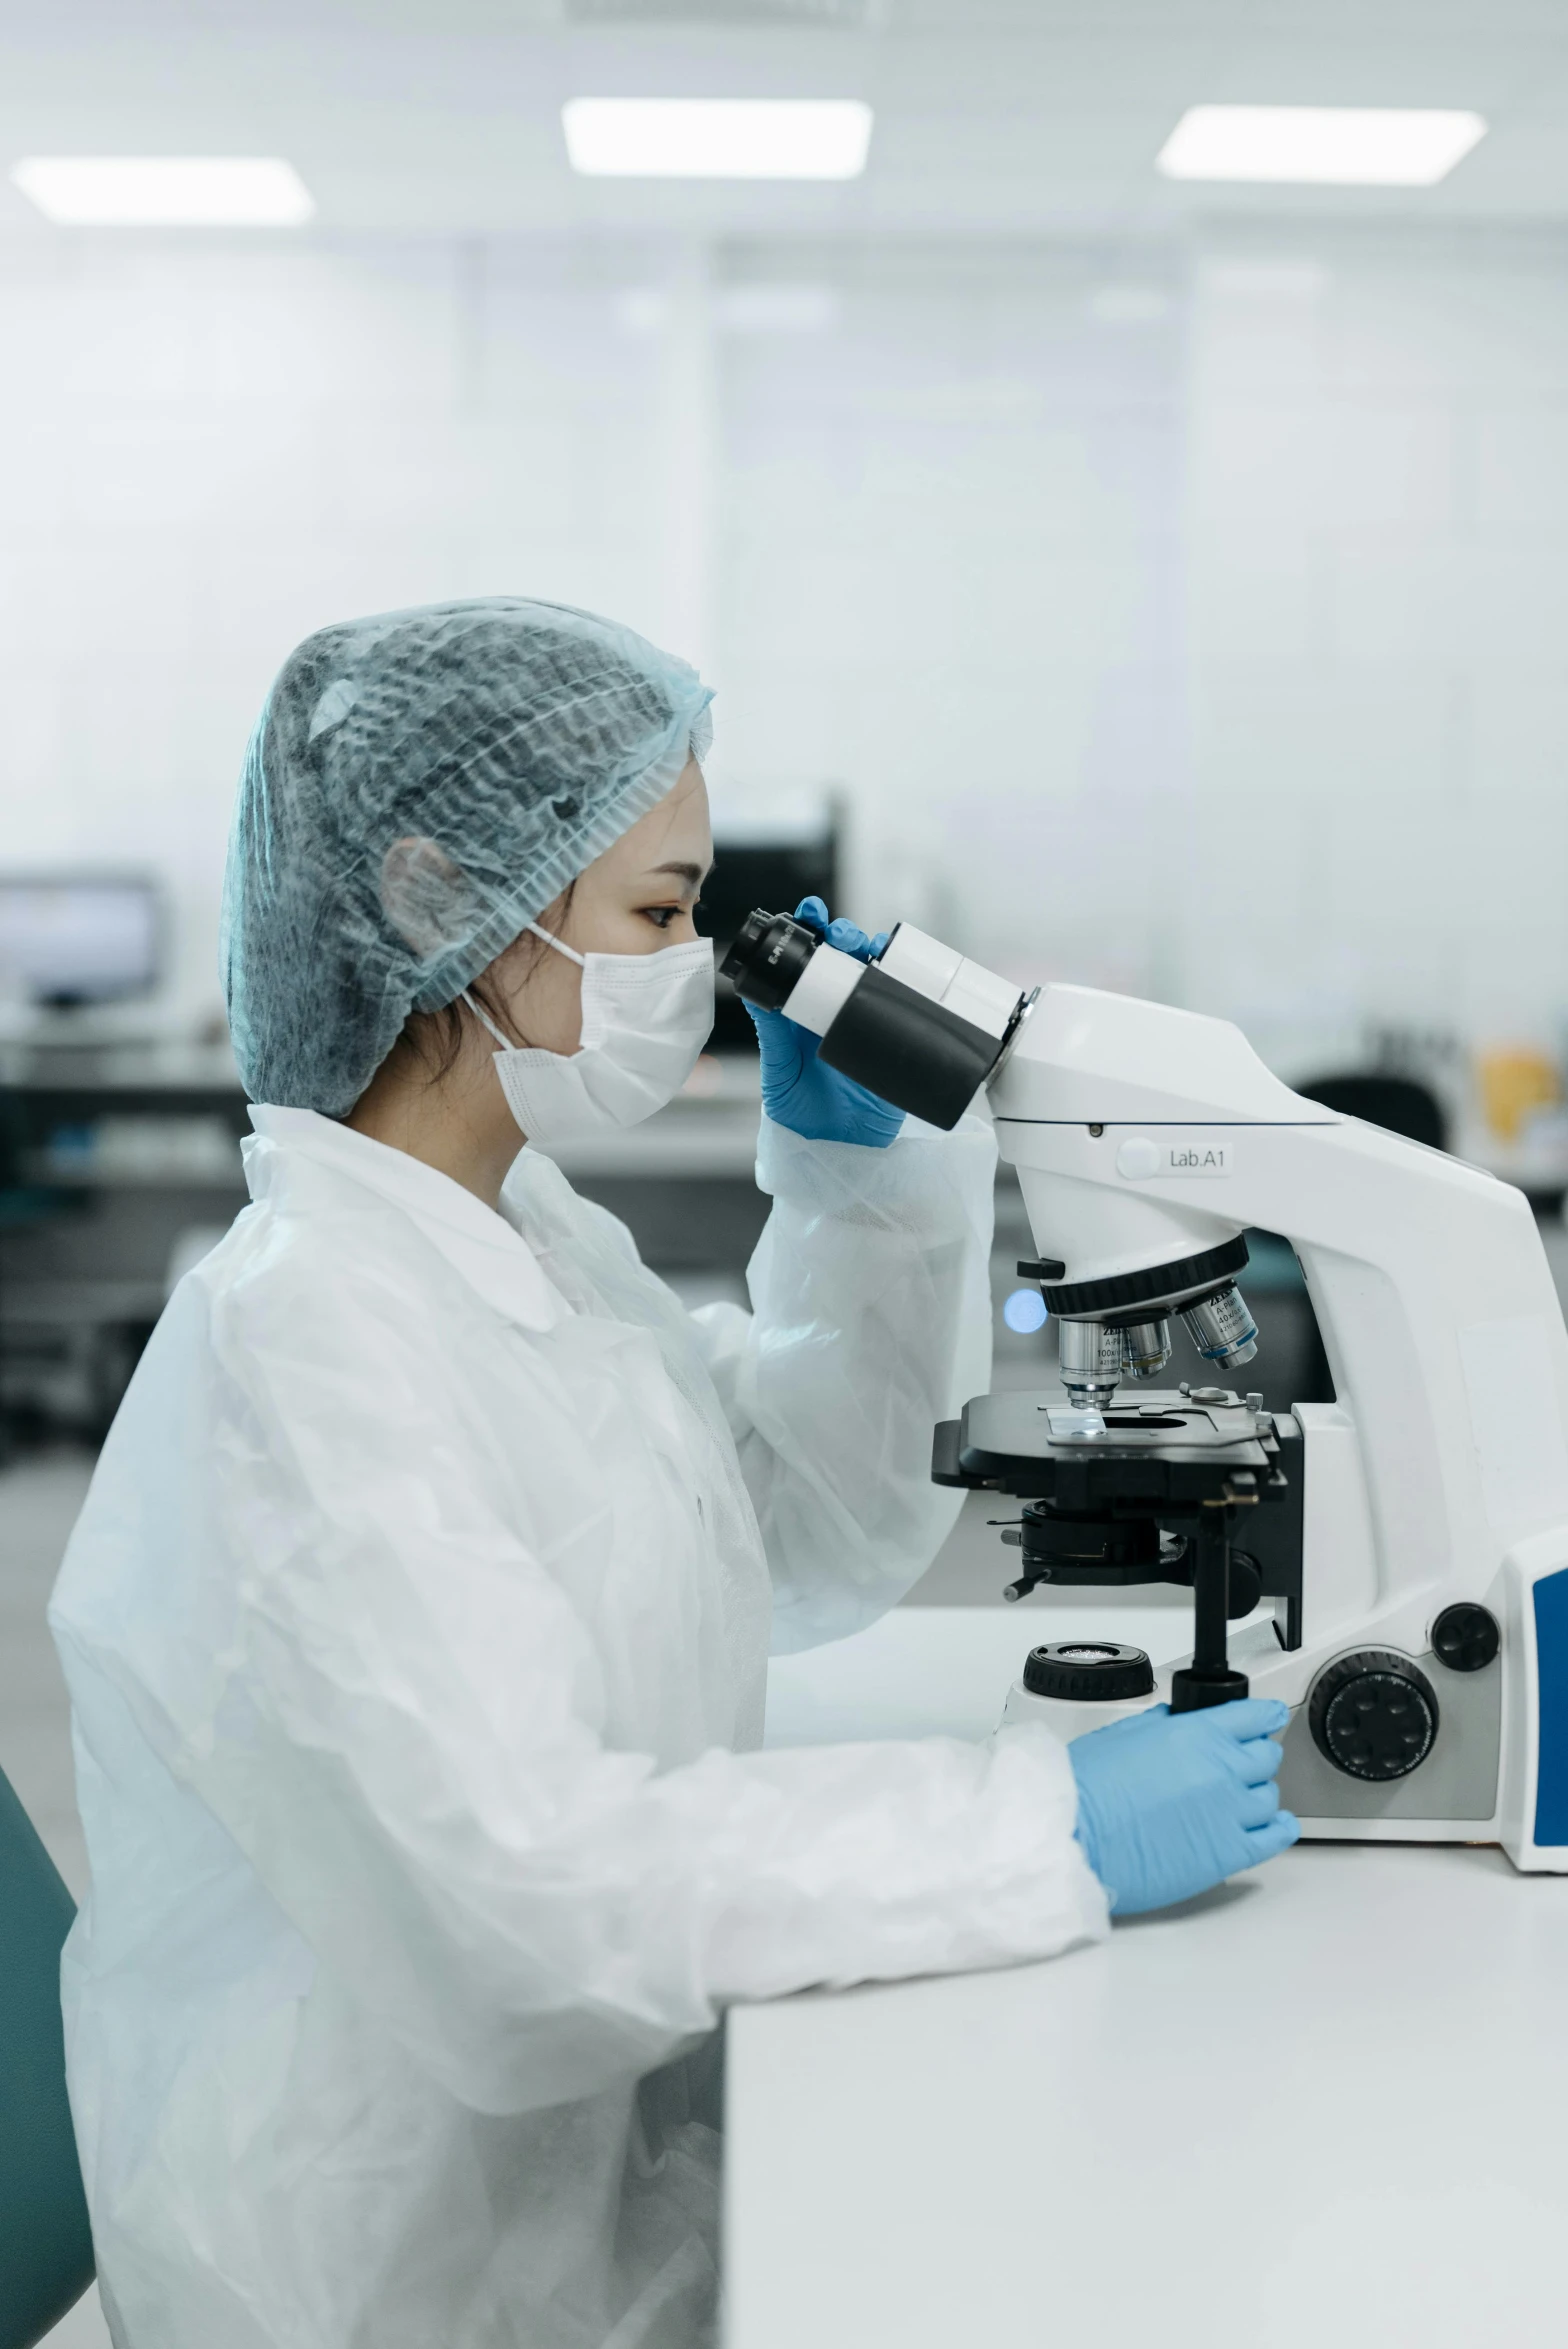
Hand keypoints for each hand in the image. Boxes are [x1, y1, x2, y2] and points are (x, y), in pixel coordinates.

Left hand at [747, 896, 905, 1147]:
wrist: (835, 1146)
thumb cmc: (799, 1110)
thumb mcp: (778, 1069)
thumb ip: (770, 1033)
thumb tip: (752, 991)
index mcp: (804, 1011)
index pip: (807, 962)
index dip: (808, 934)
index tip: (806, 914)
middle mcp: (835, 1009)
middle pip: (843, 958)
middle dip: (842, 934)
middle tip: (837, 932)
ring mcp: (866, 1019)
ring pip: (873, 971)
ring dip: (870, 949)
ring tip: (862, 944)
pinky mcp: (893, 1036)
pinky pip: (902, 1002)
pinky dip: (903, 980)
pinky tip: (895, 967)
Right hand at [1068, 1698, 1298, 1916]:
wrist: (1075, 1837)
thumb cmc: (1085, 1789)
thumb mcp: (1121, 1734)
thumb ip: (1159, 1725)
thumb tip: (1175, 1721)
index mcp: (1195, 1734)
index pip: (1253, 1715)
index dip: (1263, 1716)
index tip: (1267, 1718)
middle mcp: (1220, 1769)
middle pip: (1266, 1756)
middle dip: (1255, 1755)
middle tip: (1241, 1762)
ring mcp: (1229, 1813)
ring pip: (1271, 1796)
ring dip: (1258, 1794)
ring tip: (1239, 1799)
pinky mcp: (1229, 1854)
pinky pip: (1275, 1838)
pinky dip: (1279, 1828)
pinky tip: (1272, 1825)